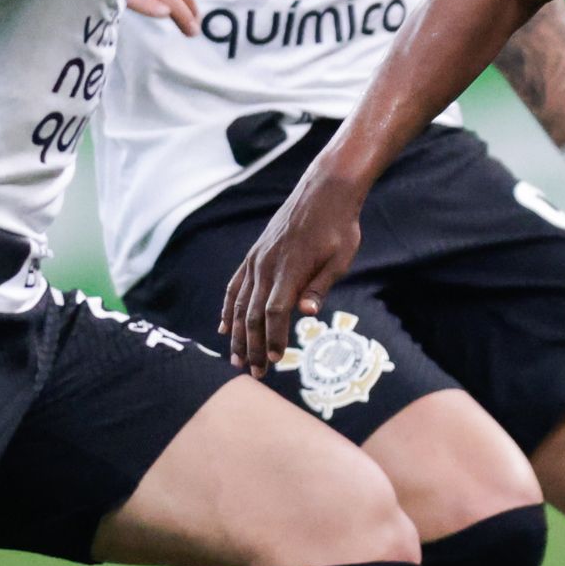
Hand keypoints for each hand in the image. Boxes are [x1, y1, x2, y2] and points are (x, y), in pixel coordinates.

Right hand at [221, 163, 366, 369]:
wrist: (325, 190)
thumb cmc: (339, 227)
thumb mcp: (341, 258)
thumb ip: (320, 287)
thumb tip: (307, 314)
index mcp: (290, 269)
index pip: (275, 312)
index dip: (272, 338)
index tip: (274, 361)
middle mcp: (267, 266)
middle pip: (253, 314)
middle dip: (252, 347)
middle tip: (255, 374)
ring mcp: (257, 260)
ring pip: (239, 304)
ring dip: (237, 335)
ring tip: (235, 360)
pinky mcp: (254, 255)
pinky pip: (234, 286)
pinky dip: (228, 309)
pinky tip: (223, 328)